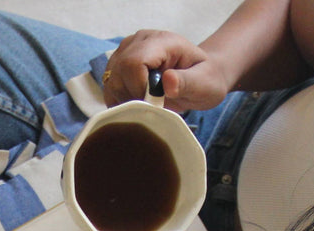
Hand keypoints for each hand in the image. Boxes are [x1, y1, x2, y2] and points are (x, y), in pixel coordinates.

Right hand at [102, 30, 233, 111]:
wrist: (199, 76)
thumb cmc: (204, 79)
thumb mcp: (204, 84)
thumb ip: (187, 82)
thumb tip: (168, 81)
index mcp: (162, 41)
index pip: (134, 62)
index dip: (138, 88)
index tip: (154, 103)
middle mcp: (140, 40)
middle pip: (118, 72)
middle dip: (132, 96)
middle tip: (152, 106)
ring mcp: (127, 50)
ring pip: (110, 80)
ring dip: (125, 100)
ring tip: (146, 103)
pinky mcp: (119, 62)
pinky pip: (109, 85)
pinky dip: (119, 99)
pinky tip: (137, 102)